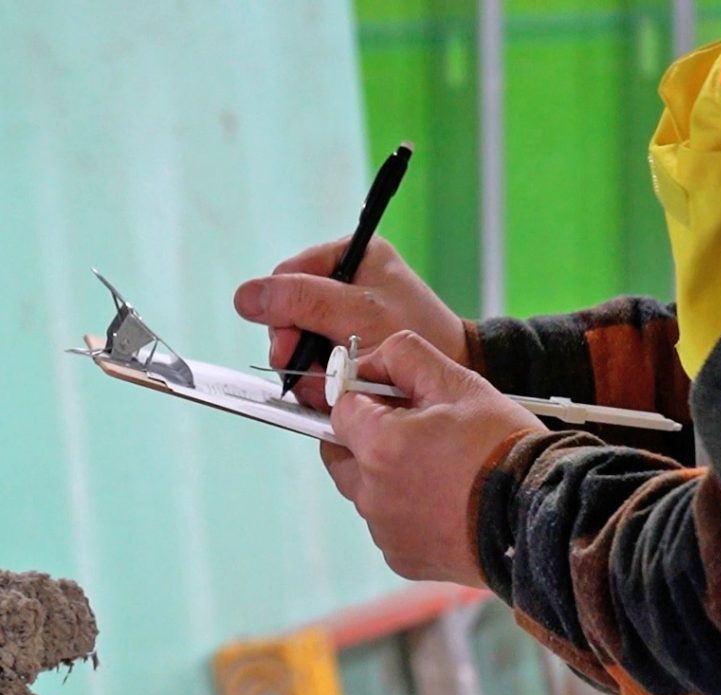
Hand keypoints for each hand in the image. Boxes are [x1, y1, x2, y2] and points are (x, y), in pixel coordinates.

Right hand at [233, 237, 466, 408]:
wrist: (454, 370)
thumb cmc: (418, 334)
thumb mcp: (357, 313)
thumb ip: (302, 302)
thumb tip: (244, 297)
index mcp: (351, 255)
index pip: (289, 277)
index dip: (280, 313)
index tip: (290, 348)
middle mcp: (345, 282)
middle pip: (289, 313)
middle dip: (296, 349)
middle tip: (310, 375)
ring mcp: (345, 317)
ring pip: (299, 343)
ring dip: (307, 371)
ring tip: (328, 388)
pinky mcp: (348, 347)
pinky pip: (316, 362)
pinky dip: (320, 381)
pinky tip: (334, 393)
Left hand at [322, 331, 545, 585]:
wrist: (541, 516)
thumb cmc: (506, 449)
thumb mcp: (461, 385)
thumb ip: (406, 356)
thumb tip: (372, 361)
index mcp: (378, 446)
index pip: (341, 409)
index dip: (366, 397)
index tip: (394, 399)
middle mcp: (371, 494)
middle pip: (342, 455)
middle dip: (366, 438)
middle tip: (414, 432)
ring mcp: (385, 531)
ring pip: (366, 492)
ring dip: (387, 476)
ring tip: (440, 469)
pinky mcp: (402, 558)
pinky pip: (389, 525)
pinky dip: (406, 511)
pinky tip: (445, 501)